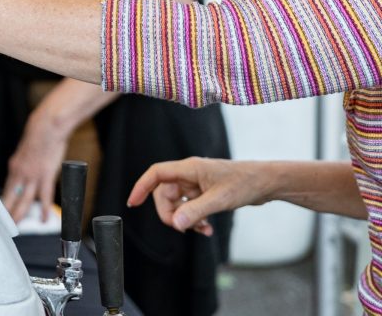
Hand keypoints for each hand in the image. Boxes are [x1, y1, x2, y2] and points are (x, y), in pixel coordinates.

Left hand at [1, 102, 70, 222]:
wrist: (46, 126)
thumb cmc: (38, 138)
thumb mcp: (25, 153)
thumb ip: (23, 167)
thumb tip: (22, 178)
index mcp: (14, 167)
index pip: (5, 190)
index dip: (2, 203)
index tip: (0, 214)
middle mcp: (20, 172)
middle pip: (11, 197)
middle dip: (7, 213)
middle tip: (4, 226)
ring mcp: (32, 175)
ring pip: (24, 200)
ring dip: (20, 214)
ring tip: (17, 226)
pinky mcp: (46, 175)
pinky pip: (44, 196)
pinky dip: (44, 209)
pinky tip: (44, 219)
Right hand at [128, 157, 265, 234]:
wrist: (264, 183)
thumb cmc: (243, 184)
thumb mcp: (219, 200)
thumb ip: (194, 212)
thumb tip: (174, 224)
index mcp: (188, 168)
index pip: (156, 174)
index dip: (141, 186)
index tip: (133, 203)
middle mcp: (189, 174)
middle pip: (164, 193)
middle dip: (170, 213)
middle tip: (183, 228)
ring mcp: (196, 183)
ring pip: (177, 202)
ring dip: (185, 219)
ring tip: (202, 229)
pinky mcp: (204, 192)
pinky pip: (189, 207)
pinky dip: (194, 219)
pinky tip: (207, 228)